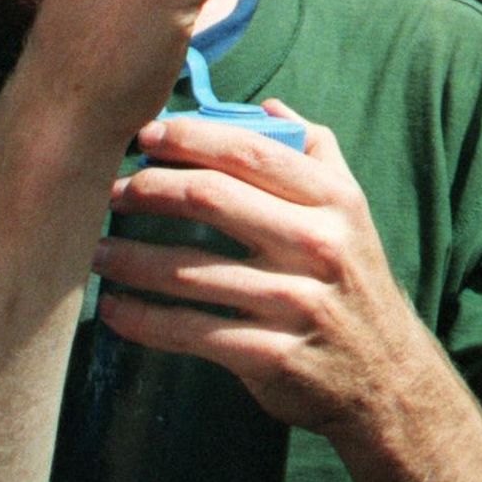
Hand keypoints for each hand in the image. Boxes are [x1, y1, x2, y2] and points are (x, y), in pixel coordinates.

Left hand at [92, 102, 461, 441]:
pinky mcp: (272, 355)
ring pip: (189, 270)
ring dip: (129, 257)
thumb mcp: (352, 212)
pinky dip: (142, 320)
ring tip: (95, 252)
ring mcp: (296, 302)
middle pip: (211, 198)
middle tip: (112, 193)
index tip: (144, 136)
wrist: (386, 376)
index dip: (189, 138)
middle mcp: (319, 244)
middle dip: (148, 189)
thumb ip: (317, 154)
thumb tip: (270, 105)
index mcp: (335, 200)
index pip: (251, 150)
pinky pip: (190, 332)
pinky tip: (114, 308)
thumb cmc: (355, 281)